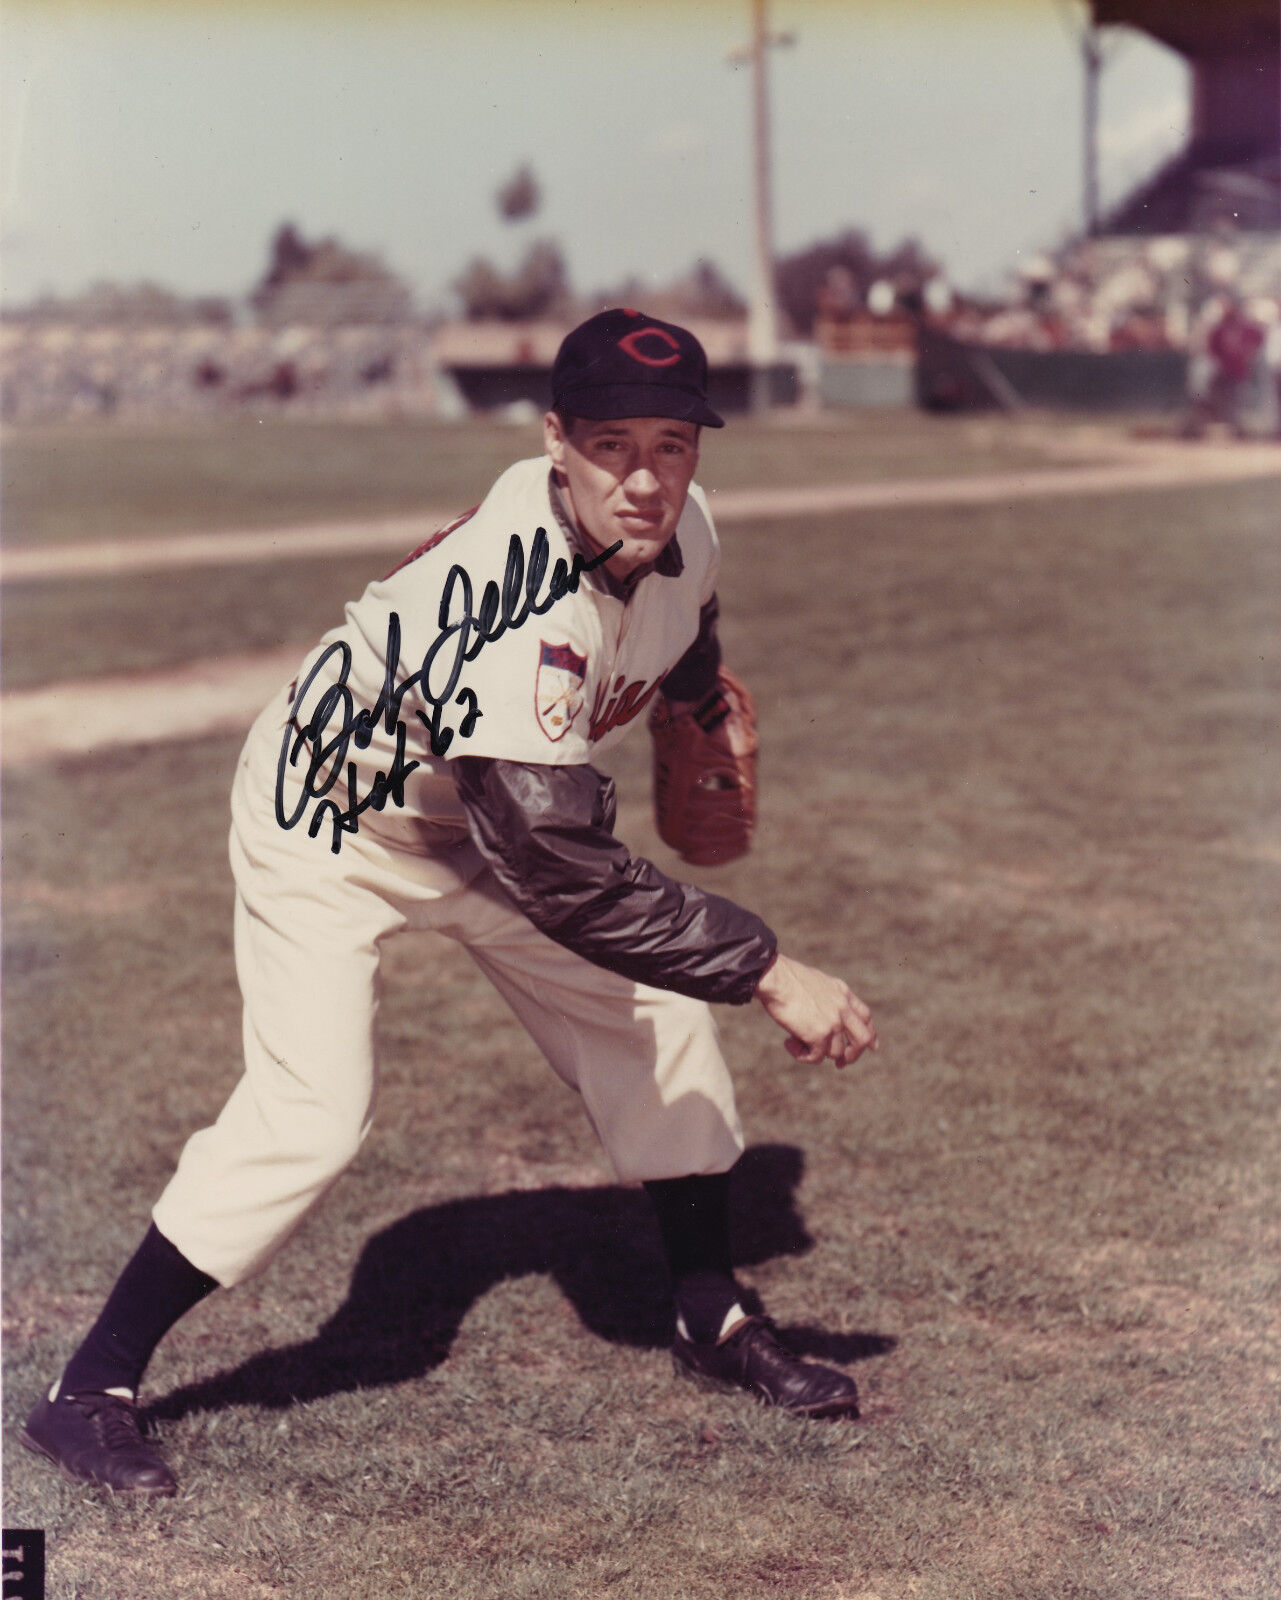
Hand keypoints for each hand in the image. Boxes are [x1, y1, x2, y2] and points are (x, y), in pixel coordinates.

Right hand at [754, 953, 877, 1067]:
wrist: (776, 978)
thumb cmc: (787, 977)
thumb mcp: (816, 982)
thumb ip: (826, 997)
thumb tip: (822, 1015)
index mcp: (842, 992)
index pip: (865, 1016)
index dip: (870, 1034)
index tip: (871, 1046)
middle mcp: (842, 1008)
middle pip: (862, 1039)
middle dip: (853, 1055)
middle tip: (840, 1064)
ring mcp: (833, 1022)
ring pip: (836, 1052)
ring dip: (816, 1053)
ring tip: (795, 1043)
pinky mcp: (818, 1035)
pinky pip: (816, 1057)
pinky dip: (802, 1055)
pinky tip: (789, 1043)